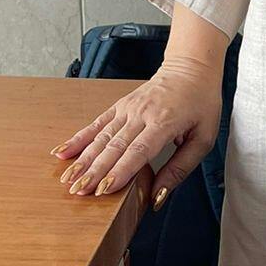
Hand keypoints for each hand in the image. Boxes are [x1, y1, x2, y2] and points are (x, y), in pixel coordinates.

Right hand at [50, 55, 224, 208]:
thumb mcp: (203, 138)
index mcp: (165, 122)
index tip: (103, 190)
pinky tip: (62, 152)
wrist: (191, 68)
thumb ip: (180, 168)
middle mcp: (142, 113)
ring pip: (101, 137)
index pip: (139, 150)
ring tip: (68, 179)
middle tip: (78, 193)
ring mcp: (128, 108)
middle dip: (94, 171)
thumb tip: (157, 197)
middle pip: (114, 146)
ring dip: (83, 159)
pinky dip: (79, 138)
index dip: (120, 171)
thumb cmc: (201, 104)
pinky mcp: (120, 105)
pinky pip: (97, 123)